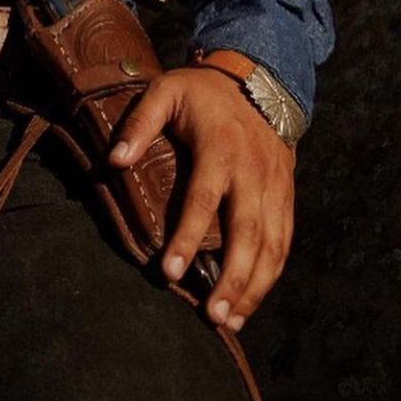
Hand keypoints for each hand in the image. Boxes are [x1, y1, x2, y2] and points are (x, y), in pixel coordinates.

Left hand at [107, 67, 294, 331]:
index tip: (171, 273)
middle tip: (212, 315)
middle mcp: (252, 173)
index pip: (203, 200)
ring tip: (232, 318)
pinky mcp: (287, 197)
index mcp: (220, 149)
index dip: (188, 238)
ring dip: (254, 286)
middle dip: (231, 278)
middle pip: (246, 233)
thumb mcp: (165, 91)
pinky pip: (284, 241)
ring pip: (271, 245)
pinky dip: (272, 274)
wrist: (259, 81)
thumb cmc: (202, 92)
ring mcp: (274, 188)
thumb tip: (114, 160)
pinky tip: (254, 299)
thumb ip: (140, 123)